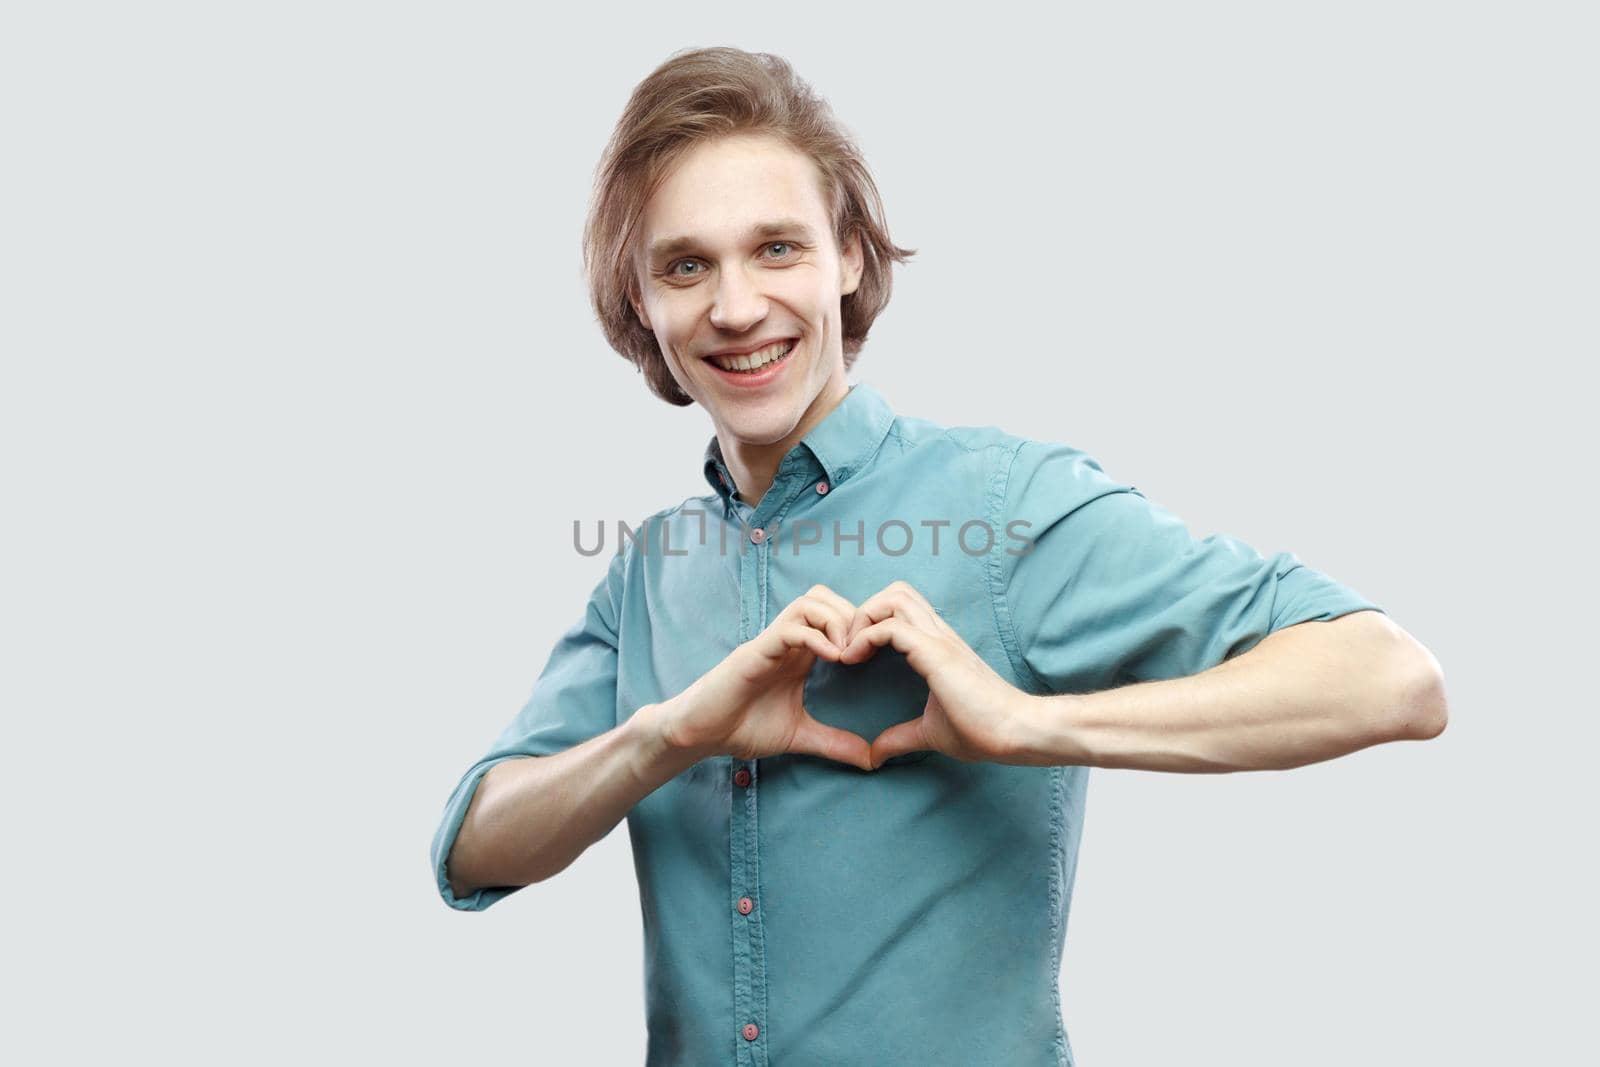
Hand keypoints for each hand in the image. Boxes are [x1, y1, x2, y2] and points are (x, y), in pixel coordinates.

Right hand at [656, 584, 873, 771]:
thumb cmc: (742, 728)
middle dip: (853, 617)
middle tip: (865, 650)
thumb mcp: (799, 736)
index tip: (874, 657)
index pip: (834, 615)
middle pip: (825, 598)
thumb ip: (834, 743)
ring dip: (836, 621)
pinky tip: (832, 659)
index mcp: (799, 653)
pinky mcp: (756, 652)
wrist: (700, 735)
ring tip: (848, 653)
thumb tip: (870, 760)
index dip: (859, 628)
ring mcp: (771, 643)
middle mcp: (787, 641)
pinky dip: (815, 637)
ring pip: (809, 603)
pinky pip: (789, 629)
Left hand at [838, 580, 1031, 769]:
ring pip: (892, 597)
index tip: (852, 657)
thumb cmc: (983, 731)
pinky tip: (854, 660)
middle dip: (864, 612)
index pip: (901, 608)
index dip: (870, 623)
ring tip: (850, 651)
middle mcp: (938, 634)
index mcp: (938, 646)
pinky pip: (890, 627)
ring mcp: (938, 639)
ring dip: (862, 618)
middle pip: (895, 591)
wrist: (1015, 733)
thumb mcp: (931, 732)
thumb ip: (901, 737)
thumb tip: (875, 754)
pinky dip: (864, 637)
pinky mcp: (936, 652)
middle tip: (848, 647)